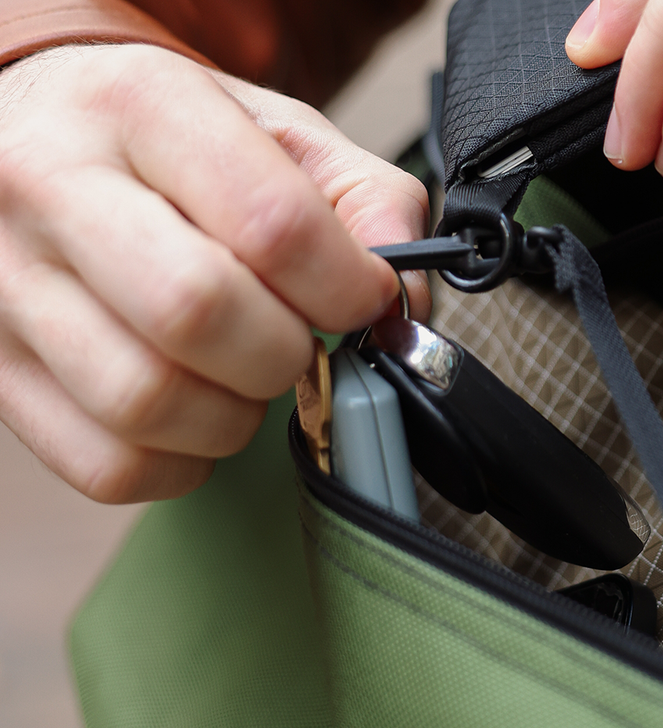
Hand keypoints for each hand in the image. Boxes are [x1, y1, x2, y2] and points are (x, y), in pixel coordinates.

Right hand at [0, 44, 429, 502]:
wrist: (31, 131)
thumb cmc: (165, 144)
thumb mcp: (278, 132)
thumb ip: (367, 201)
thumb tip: (403, 301)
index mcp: (138, 107)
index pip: (272, 223)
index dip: (346, 288)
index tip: (362, 302)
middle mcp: (50, 186)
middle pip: (197, 312)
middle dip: (284, 354)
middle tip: (297, 344)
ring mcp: (6, 284)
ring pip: (146, 400)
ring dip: (232, 417)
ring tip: (243, 378)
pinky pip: (108, 465)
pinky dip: (178, 463)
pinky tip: (193, 415)